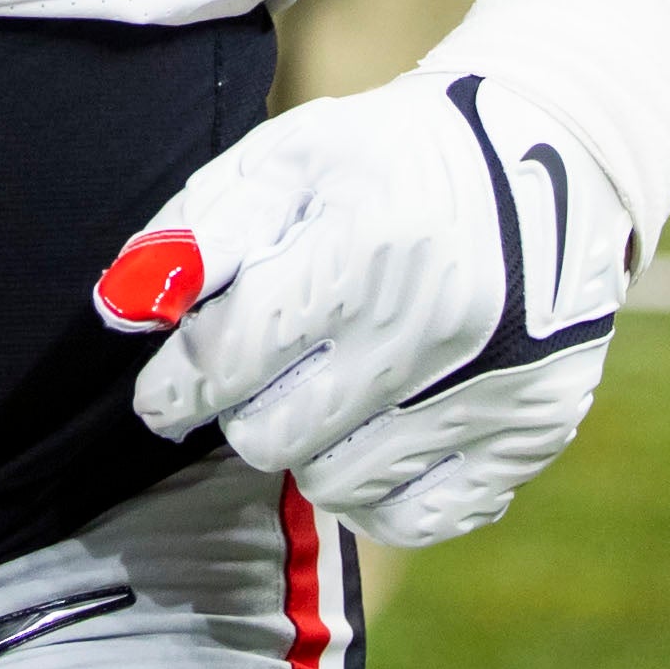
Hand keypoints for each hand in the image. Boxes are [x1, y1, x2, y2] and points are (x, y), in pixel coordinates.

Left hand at [101, 58, 646, 552]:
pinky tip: (374, 431)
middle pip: (273, 435)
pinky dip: (380, 489)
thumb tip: (122, 311)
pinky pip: (420, 516)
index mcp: (364, 245)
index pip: (227, 357)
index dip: (176, 381)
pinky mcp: (534, 428)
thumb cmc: (390, 159)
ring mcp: (493, 386)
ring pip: (338, 485)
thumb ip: (196, 233)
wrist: (547, 152)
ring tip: (324, 388)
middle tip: (254, 375)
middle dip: (243, 408)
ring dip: (309, 446)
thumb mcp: (288, 159)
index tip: (163, 388)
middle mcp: (435, 324)